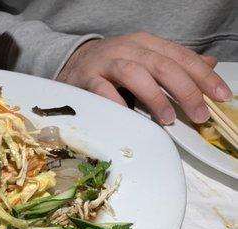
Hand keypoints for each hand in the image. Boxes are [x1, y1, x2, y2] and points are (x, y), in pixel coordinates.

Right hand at [57, 32, 232, 124]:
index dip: (203, 77)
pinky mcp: (87, 78)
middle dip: (185, 91)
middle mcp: (128, 49)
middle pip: (163, 66)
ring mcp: (106, 62)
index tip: (221, 96)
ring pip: (135, 74)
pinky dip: (116, 101)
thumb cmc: (113, 65)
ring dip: (154, 97)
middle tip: (199, 114)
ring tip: (167, 118)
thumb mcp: (146, 58)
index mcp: (146, 43)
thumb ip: (175, 63)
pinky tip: (129, 114)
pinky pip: (103, 90)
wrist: (73, 62)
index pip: (181, 57)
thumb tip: (209, 65)